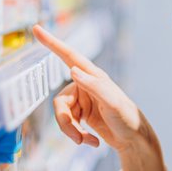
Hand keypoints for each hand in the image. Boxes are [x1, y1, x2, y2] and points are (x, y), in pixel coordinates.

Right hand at [32, 25, 146, 151]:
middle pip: (60, 102)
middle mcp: (85, 85)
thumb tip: (72, 70)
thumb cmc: (127, 118)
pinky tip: (92, 142)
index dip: (52, 43)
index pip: (68, 56)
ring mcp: (82, 101)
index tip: (37, 29)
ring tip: (86, 141)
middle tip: (77, 138)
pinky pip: (69, 124)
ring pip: (62, 115)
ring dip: (72, 131)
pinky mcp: (82, 115)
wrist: (134, 140)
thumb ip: (93, 86)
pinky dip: (78, 135)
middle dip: (65, 122)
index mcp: (93, 76)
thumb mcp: (112, 102)